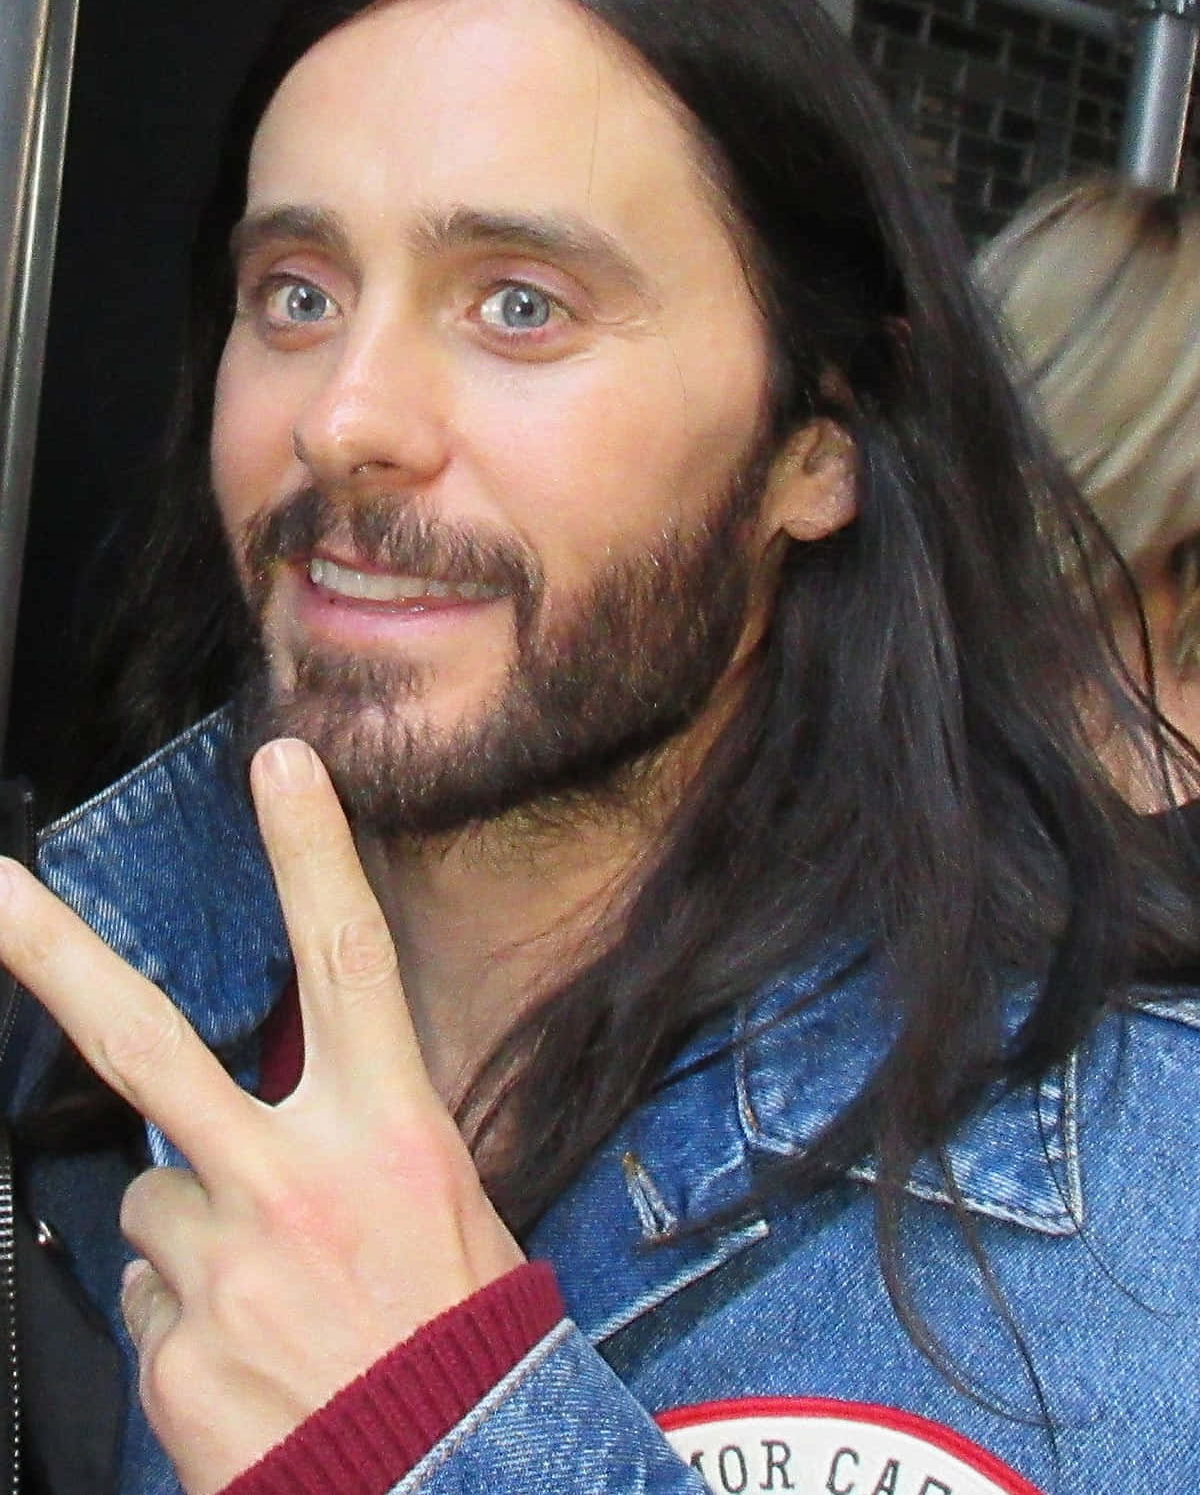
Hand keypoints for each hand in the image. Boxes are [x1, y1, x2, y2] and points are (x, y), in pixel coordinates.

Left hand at [0, 738, 525, 1494]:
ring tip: (271, 1292)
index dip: (311, 854)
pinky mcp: (168, 1351)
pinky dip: (184, 1309)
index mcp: (387, 1134)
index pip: (348, 964)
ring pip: (148, 1198)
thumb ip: (347, 1148)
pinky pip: (144, 1293)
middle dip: (52, 951)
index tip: (279, 760)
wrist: (450, 1484)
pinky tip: (251, 1352)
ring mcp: (219, 1265)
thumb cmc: (460, 1343)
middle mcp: (293, 1182)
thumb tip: (254, 1133)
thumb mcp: (449, 1209)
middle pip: (145, 1040)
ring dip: (190, 1229)